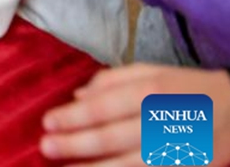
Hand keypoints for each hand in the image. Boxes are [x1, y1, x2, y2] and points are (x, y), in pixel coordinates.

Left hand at [41, 64, 229, 166]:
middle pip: (114, 136)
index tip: (47, 122)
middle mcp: (163, 120)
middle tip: (47, 146)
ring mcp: (177, 149)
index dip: (74, 116)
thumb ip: (111, 81)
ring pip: (131, 164)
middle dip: (76, 144)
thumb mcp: (149, 71)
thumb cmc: (183, 88)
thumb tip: (77, 96)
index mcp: (151, 91)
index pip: (104, 106)